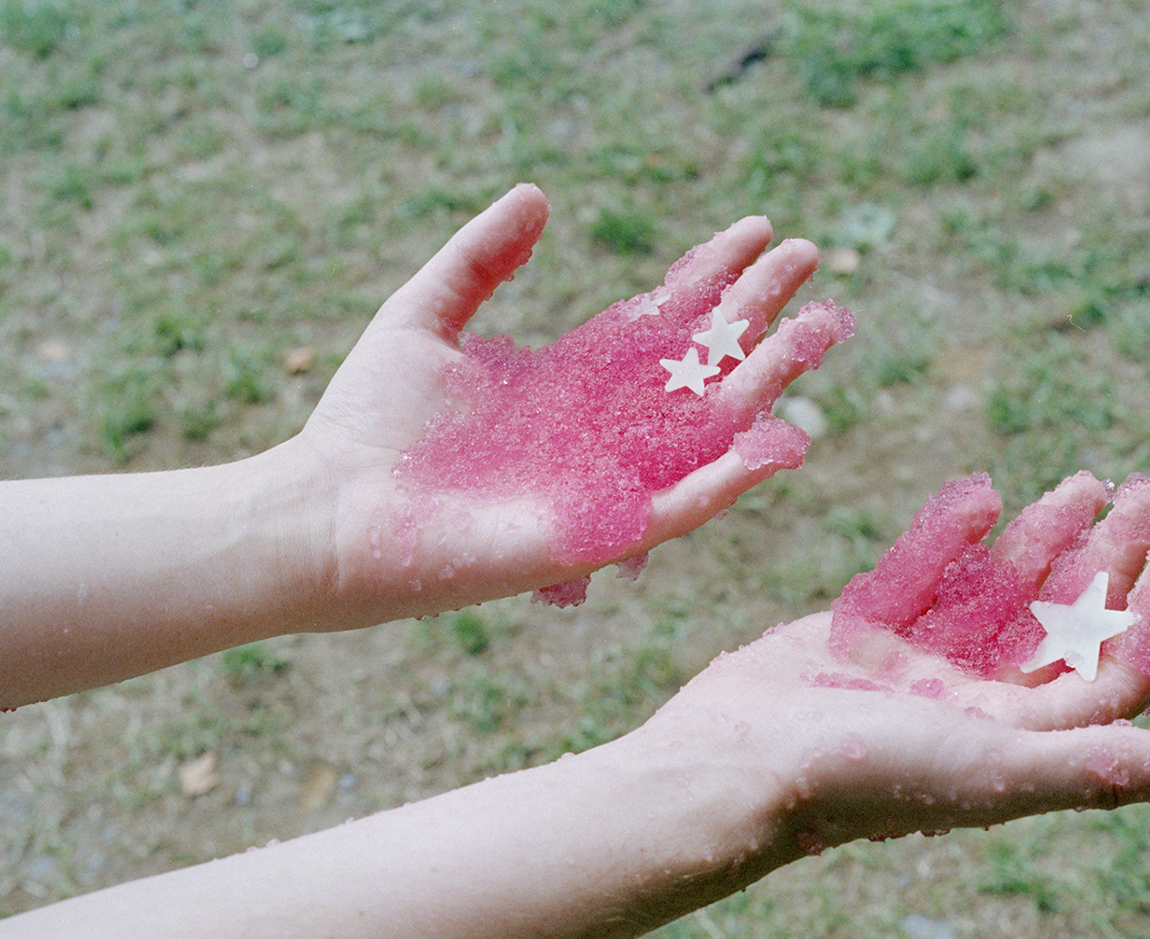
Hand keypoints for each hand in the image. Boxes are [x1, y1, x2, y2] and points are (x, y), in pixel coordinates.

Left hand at [289, 183, 850, 623]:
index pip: (664, 321)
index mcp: (573, 380)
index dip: (713, 275)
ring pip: (709, 429)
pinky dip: (731, 479)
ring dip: (767, 381)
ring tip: (820, 329)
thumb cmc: (368, 424)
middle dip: (759, 313)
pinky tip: (779, 439)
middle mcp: (603, 429)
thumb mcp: (427, 316)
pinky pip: (682, 507)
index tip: (761, 227)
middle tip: (811, 259)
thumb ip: (482, 257)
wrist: (329, 512)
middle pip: (702, 365)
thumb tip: (537, 194)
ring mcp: (607, 481)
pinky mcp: (599, 534)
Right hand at [640, 473, 1149, 852]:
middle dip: (1109, 559)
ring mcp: (915, 672)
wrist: (731, 765)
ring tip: (1085, 480)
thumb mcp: (994, 767)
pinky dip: (954, 541)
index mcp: (1016, 742)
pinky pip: (922, 580)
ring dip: (1045, 541)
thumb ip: (1100, 766)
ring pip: (998, 597)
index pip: (1111, 672)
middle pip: (1063, 626)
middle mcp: (974, 708)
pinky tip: (985, 497)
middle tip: (1145, 491)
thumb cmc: (861, 776)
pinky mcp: (858, 640)